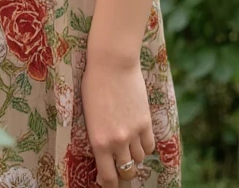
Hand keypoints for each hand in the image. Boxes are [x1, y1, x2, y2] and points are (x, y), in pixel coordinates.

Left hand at [80, 56, 154, 187]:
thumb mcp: (89, 114)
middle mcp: (117, 142)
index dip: (109, 183)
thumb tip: (102, 150)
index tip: (108, 182)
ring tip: (129, 146)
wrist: (112, 63)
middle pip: (126, 172)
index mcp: (98, 141)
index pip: (108, 177)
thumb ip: (97, 135)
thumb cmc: (93, 83)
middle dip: (123, 173)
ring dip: (134, 156)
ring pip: (139, 159)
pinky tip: (139, 138)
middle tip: (120, 167)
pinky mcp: (145, 122)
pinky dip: (145, 145)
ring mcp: (133, 132)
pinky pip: (149, 145)